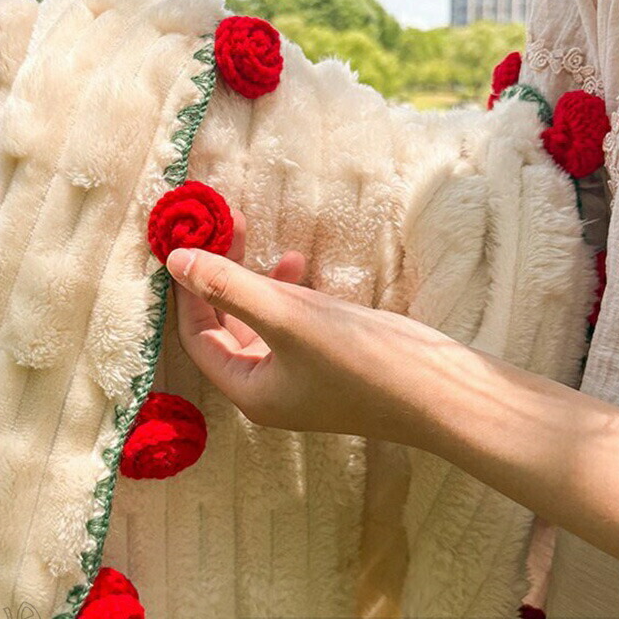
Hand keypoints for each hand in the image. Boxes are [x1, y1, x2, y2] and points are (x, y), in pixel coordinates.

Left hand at [166, 211, 439, 439]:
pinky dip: (289, 290)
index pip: (198, 338)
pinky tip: (300, 261)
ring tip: (260, 235)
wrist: (443, 391)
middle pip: (228, 325)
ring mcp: (302, 375)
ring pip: (262, 319)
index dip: (189, 290)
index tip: (190, 243)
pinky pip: (293, 320)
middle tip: (227, 227)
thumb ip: (229, 287)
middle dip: (224, 276)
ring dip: (257, 278)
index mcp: (249, 390)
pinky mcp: (331, 360)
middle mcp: (270, 388)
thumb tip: (175, 261)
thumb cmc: (362, 360)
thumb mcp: (288, 317)